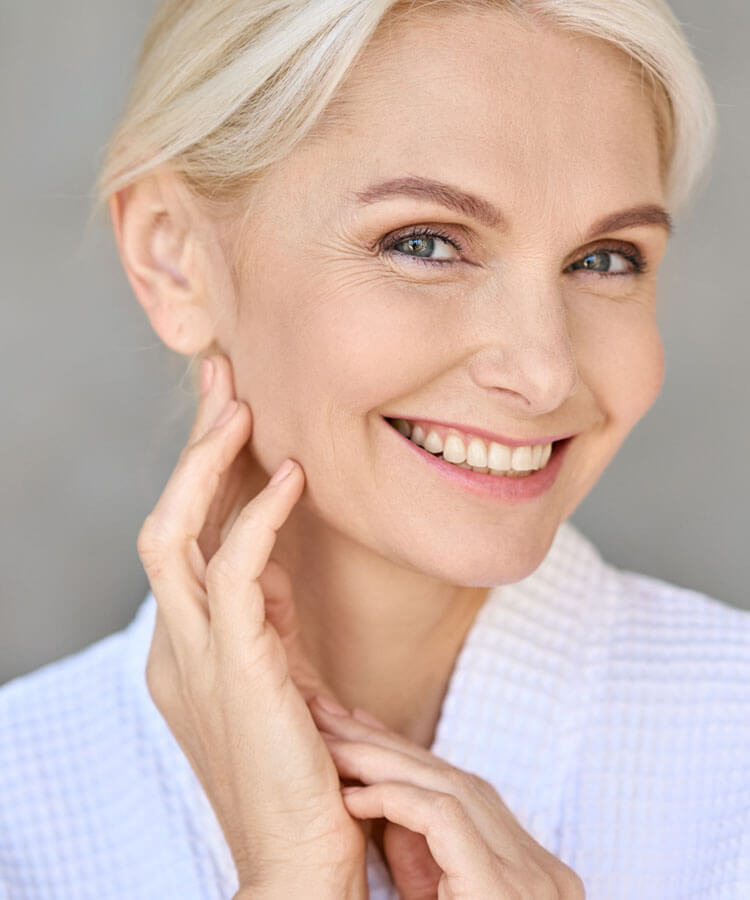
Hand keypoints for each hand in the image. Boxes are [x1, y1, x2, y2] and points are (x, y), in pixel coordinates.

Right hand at [136, 354, 366, 897]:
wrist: (298, 866)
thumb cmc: (300, 775)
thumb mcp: (278, 680)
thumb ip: (266, 625)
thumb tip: (274, 568)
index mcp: (187, 647)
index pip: (183, 538)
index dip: (203, 473)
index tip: (233, 418)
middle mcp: (177, 644)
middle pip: (167, 519)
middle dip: (192, 447)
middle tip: (222, 379)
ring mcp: (196, 657)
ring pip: (176, 533)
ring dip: (208, 464)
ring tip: (240, 404)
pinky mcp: (235, 669)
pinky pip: (233, 573)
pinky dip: (258, 517)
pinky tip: (292, 478)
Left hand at [309, 698, 585, 899]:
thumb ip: (422, 862)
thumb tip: (367, 804)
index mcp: (528, 874)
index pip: (462, 793)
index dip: (404, 758)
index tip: (356, 731)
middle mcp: (540, 868)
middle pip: (457, 781)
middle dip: (388, 744)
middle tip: (333, 714)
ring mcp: (532, 879)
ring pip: (450, 788)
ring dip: (381, 762)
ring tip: (330, 744)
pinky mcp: (506, 890)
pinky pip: (444, 819)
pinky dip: (394, 800)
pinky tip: (351, 796)